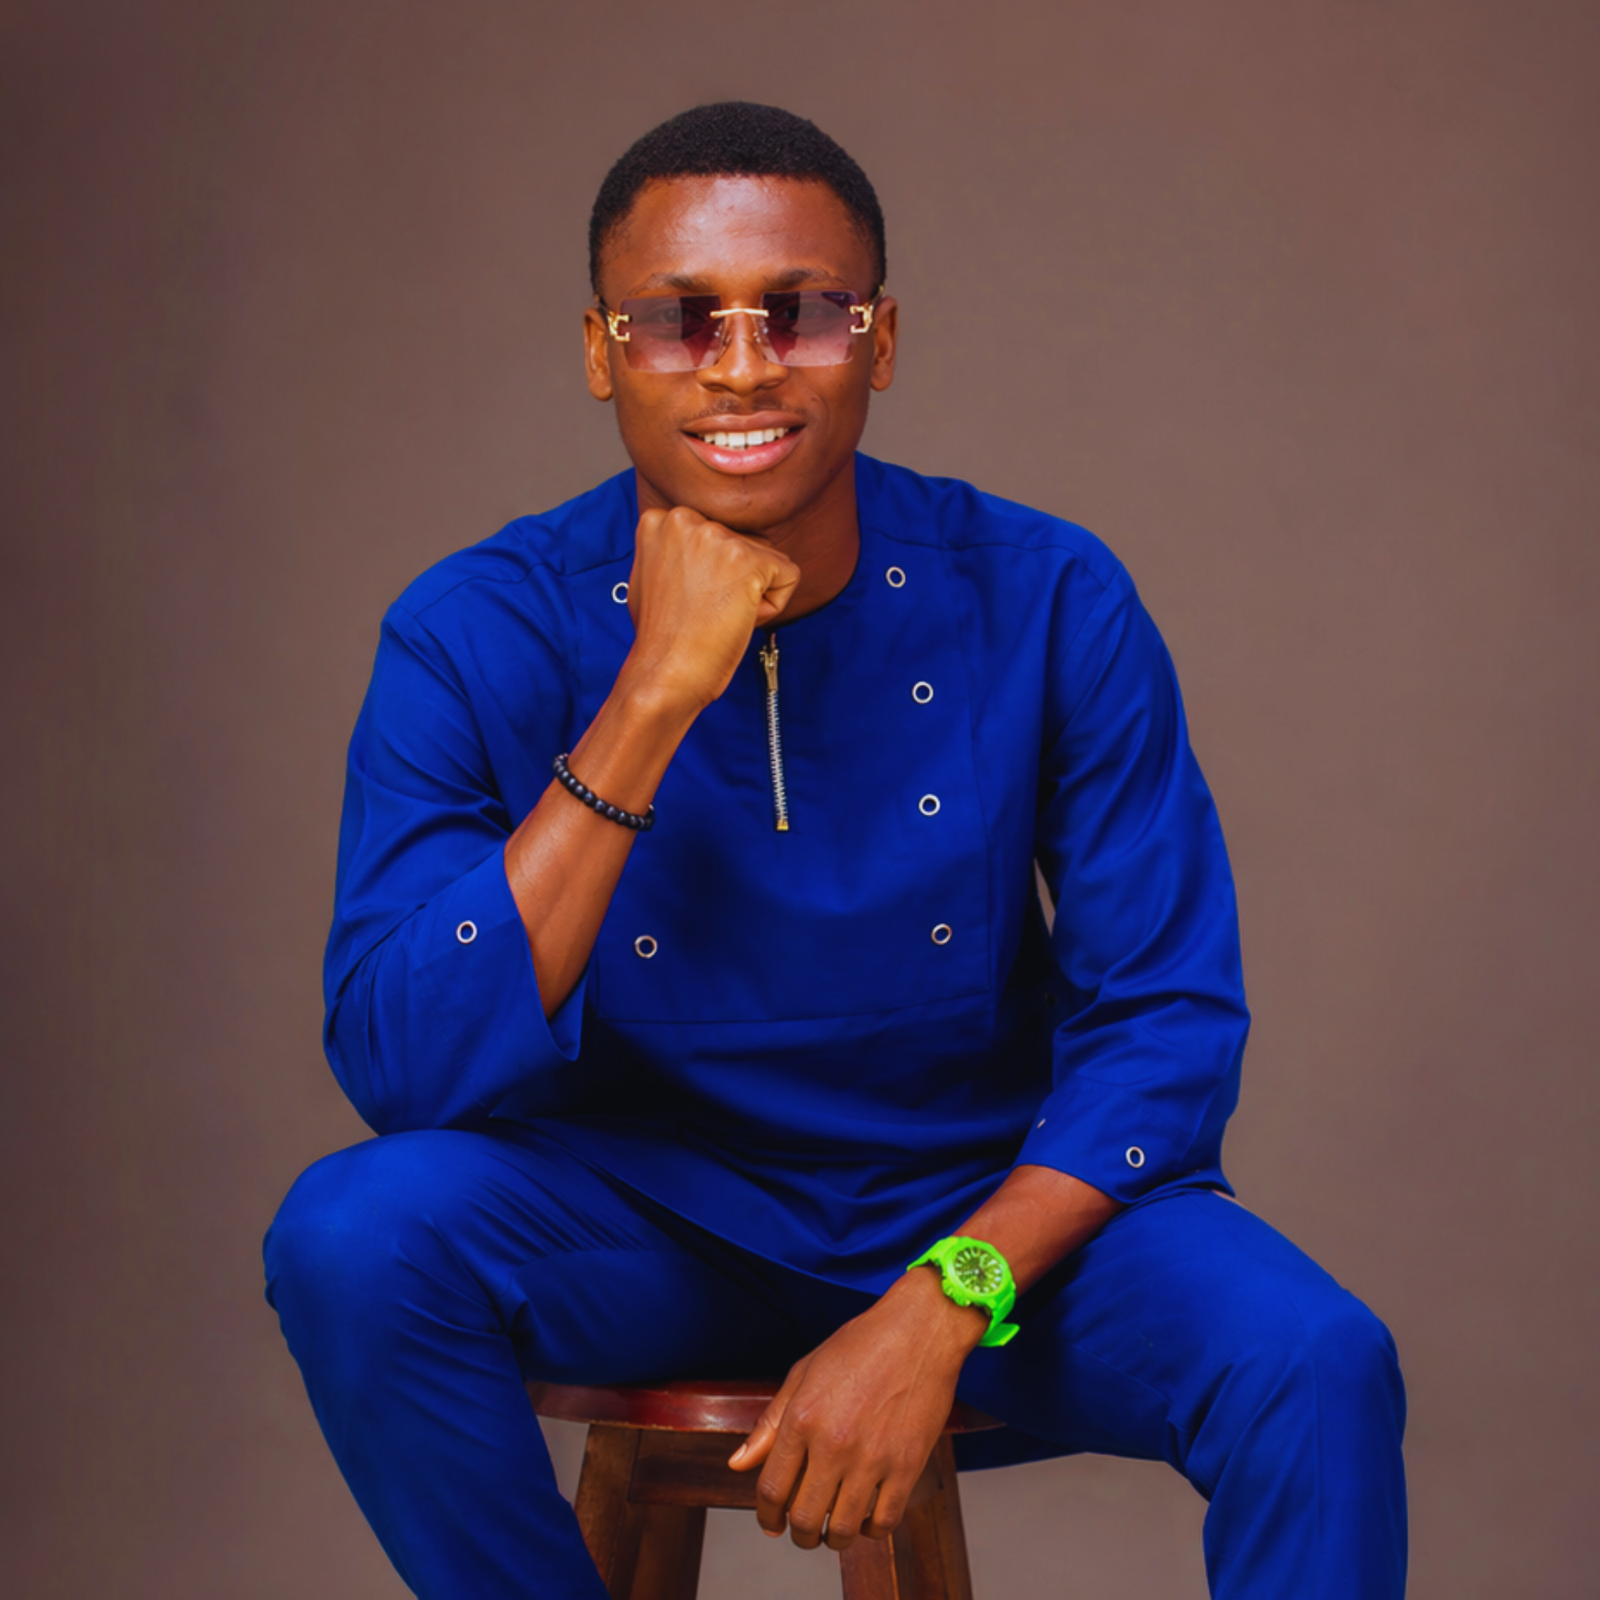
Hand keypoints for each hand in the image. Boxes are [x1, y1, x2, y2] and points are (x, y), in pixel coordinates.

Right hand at [620, 505, 799, 712]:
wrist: (664, 673)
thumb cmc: (660, 638)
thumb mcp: (652, 576)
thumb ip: (676, 552)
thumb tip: (705, 550)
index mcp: (660, 521)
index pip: (716, 536)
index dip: (710, 575)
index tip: (689, 600)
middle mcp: (686, 519)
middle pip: (743, 545)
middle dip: (733, 582)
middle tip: (703, 611)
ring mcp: (717, 537)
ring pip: (766, 560)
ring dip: (751, 593)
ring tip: (716, 616)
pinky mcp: (748, 560)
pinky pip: (788, 577)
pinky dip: (772, 607)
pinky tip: (736, 620)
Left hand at [727, 1269, 985, 1550]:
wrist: (919, 1331)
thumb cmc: (859, 1346)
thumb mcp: (804, 1372)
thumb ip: (769, 1422)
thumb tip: (738, 1465)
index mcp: (802, 1418)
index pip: (772, 1489)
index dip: (766, 1516)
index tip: (771, 1523)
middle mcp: (833, 1443)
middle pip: (803, 1517)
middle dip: (797, 1534)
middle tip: (802, 1531)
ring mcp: (872, 1458)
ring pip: (842, 1529)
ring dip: (831, 1539)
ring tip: (832, 1530)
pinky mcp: (907, 1466)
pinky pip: (883, 1522)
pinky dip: (870, 1531)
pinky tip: (865, 1518)